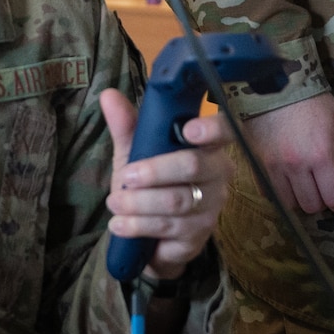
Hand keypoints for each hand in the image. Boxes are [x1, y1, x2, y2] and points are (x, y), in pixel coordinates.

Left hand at [101, 88, 231, 280]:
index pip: (225, 130)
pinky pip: (170, 230)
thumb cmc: (149, 185)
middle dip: (155, 172)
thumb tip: (108, 95)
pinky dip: (140, 227)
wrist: (151, 238)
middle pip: (194, 167)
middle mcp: (218, 175)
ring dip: (140, 204)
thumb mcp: (136, 153)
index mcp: (209, 146)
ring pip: (179, 202)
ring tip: (114, 203)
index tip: (188, 129)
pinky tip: (120, 225)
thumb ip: (126, 126)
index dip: (211, 129)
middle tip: (125, 177)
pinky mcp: (199, 237)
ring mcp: (211, 208)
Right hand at [244, 92, 333, 214]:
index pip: (333, 198)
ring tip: (306, 184)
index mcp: (320, 155)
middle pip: (312, 206)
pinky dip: (280, 193)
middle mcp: (296, 166)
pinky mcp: (256, 165)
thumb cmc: (312, 101)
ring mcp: (273, 167)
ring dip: (300, 199)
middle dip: (322, 201)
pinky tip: (287, 180)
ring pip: (290, 204)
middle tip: (324, 187)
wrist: (273, 83)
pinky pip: (269, 195)